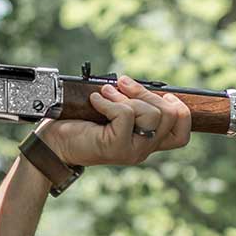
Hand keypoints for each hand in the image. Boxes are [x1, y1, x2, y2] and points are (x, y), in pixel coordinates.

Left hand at [37, 76, 191, 165]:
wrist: (54, 145)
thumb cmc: (81, 126)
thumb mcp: (113, 113)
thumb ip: (131, 104)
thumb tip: (134, 84)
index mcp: (146, 142)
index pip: (181, 134)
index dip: (180, 111)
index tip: (165, 96)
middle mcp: (143, 150)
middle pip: (168, 116)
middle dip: (146, 93)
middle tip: (122, 85)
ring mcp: (131, 151)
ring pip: (150, 114)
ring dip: (127, 97)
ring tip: (106, 94)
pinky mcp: (116, 147)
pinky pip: (125, 115)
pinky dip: (109, 102)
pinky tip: (95, 101)